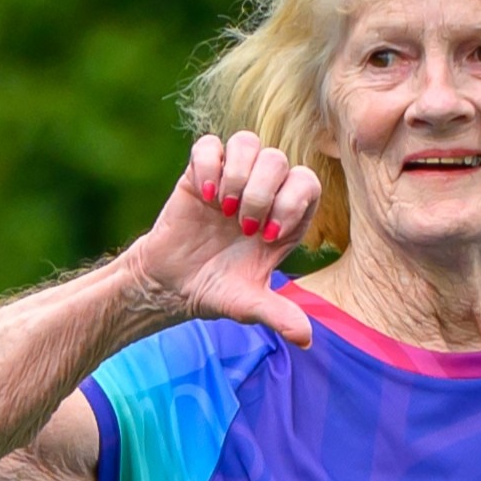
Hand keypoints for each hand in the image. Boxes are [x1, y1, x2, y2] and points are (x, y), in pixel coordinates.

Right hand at [126, 133, 321, 346]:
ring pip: (248, 142)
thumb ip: (278, 315)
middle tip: (242, 226)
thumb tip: (305, 339)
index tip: (266, 235)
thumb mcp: (249, 306)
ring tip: (223, 209)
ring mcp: (232, 177)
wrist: (172, 283)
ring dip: (237, 174)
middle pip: (278, 159)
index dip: (291, 202)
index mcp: (286, 217)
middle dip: (261, 192)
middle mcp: (264, 191)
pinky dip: (207, 164)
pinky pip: (209, 144)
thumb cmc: (217, 291)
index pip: (308, 183)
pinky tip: (203, 195)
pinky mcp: (200, 171)